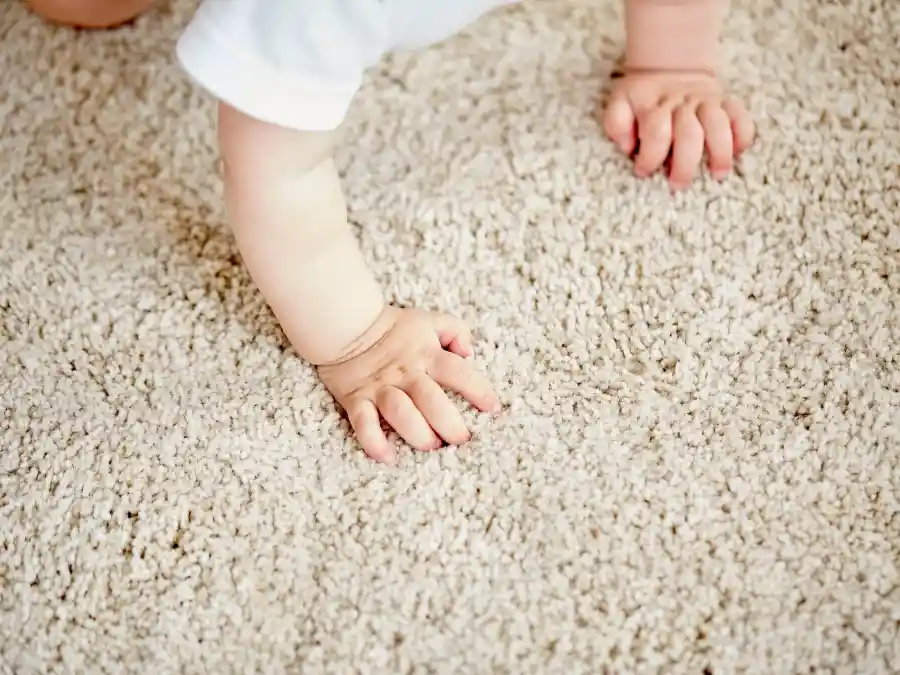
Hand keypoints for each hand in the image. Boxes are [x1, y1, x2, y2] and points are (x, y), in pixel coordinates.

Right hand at [317, 306, 500, 462]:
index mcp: (426, 354)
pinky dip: (373, 442)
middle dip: (448, 423)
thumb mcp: (429, 320)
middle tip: (460, 439)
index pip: (457, 371)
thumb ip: (455, 331)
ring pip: (399, 412)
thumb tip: (469, 352)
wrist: (345, 324)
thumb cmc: (393, 327)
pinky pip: (363, 423)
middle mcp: (405, 373)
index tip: (492, 408)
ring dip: (417, 433)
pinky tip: (387, 457)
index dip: (477, 389)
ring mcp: (380, 387)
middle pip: (430, 399)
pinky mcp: (356, 399)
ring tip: (430, 446)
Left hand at [601, 70, 754, 189]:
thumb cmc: (642, 94)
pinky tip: (738, 152)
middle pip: (689, 134)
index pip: (656, 132)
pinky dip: (743, 134)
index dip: (650, 157)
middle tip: (679, 185)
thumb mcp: (620, 102)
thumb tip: (627, 147)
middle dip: (685, 164)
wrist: (670, 63)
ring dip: (721, 152)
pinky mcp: (726, 102)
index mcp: (654, 104)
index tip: (643, 172)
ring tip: (718, 174)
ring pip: (719, 125)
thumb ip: (617, 123)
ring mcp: (707, 101)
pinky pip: (741, 116)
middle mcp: (683, 103)